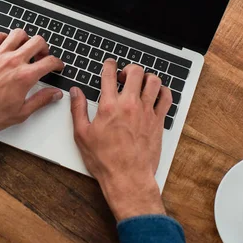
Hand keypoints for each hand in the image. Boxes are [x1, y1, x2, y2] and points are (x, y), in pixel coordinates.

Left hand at [0, 30, 63, 147]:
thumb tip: (54, 94)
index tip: (56, 65)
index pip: (49, 62)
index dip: (57, 63)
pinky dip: (4, 37)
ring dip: (26, 39)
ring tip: (25, 48)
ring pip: (18, 34)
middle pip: (37, 42)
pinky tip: (4, 45)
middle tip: (42, 56)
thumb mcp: (20, 113)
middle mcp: (12, 62)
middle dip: (44, 48)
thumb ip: (41, 100)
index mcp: (24, 77)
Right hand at [70, 60, 171, 220]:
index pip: (109, 75)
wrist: (127, 178)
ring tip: (140, 82)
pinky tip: (157, 93)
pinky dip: (163, 91)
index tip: (109, 64)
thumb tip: (75, 92)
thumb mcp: (82, 135)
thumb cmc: (105, 160)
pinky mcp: (158, 121)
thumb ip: (78, 109)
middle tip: (124, 74)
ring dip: (146, 77)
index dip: (109, 65)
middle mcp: (129, 105)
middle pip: (135, 72)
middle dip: (129, 68)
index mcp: (109, 106)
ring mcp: (146, 112)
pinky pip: (166, 98)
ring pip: (153, 81)